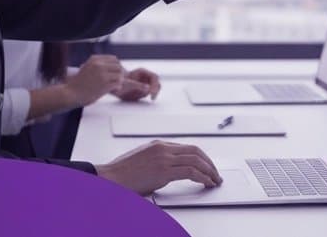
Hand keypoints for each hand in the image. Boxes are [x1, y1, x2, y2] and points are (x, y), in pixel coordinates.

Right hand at [63, 54, 124, 106]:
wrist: (70, 94)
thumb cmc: (78, 84)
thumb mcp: (86, 68)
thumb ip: (98, 66)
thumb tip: (114, 68)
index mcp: (95, 59)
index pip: (114, 59)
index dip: (117, 66)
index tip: (117, 73)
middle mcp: (99, 65)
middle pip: (118, 66)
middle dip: (121, 73)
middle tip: (119, 80)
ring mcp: (102, 74)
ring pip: (120, 74)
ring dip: (120, 81)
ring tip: (116, 86)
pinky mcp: (105, 84)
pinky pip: (118, 83)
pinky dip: (118, 87)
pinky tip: (115, 90)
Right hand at [95, 140, 222, 194]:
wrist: (110, 178)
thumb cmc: (122, 174)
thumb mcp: (143, 161)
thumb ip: (158, 161)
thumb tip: (171, 170)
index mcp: (158, 144)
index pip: (187, 148)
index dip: (201, 157)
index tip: (207, 166)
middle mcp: (163, 148)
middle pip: (195, 151)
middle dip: (209, 163)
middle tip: (215, 173)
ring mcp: (164, 158)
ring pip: (196, 160)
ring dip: (209, 171)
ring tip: (215, 180)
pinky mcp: (163, 170)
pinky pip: (191, 172)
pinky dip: (203, 177)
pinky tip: (207, 183)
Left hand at [113, 67, 160, 101]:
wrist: (113, 86)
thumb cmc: (119, 83)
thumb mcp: (128, 85)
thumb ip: (139, 86)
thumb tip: (149, 89)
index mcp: (142, 72)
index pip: (154, 77)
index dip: (155, 85)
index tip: (152, 92)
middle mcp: (145, 77)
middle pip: (156, 82)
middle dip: (156, 90)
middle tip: (152, 98)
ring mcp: (145, 83)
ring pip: (154, 88)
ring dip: (152, 93)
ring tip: (145, 97)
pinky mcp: (143, 89)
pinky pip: (149, 93)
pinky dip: (148, 96)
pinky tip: (143, 97)